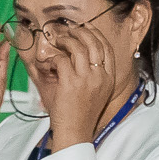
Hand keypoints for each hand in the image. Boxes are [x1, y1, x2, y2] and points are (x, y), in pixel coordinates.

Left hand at [38, 21, 127, 150]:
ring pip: (77, 47)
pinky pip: (61, 59)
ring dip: (65, 41)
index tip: (86, 27)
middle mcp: (100, 76)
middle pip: (94, 43)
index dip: (96, 34)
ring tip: (57, 41)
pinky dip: (54, 58)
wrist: (75, 132)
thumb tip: (81, 56)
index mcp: (109, 78)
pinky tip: (50, 64)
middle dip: (80, 32)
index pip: (106, 48)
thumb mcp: (96, 93)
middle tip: (69, 30)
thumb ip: (93, 75)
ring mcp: (87, 78)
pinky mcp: (71, 82)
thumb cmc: (81, 114)